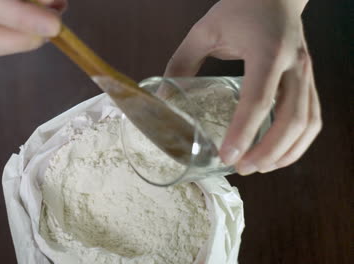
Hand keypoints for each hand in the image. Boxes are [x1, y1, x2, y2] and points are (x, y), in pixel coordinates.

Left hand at [165, 0, 321, 174]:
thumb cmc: (241, 8)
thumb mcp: (204, 31)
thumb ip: (181, 62)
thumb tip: (162, 97)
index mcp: (267, 51)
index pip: (258, 98)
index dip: (243, 132)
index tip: (226, 156)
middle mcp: (295, 64)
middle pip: (291, 118)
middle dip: (268, 151)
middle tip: (241, 168)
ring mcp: (307, 73)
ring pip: (308, 122)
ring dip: (286, 152)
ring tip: (258, 168)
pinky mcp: (310, 80)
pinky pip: (314, 117)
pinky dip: (299, 142)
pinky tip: (279, 154)